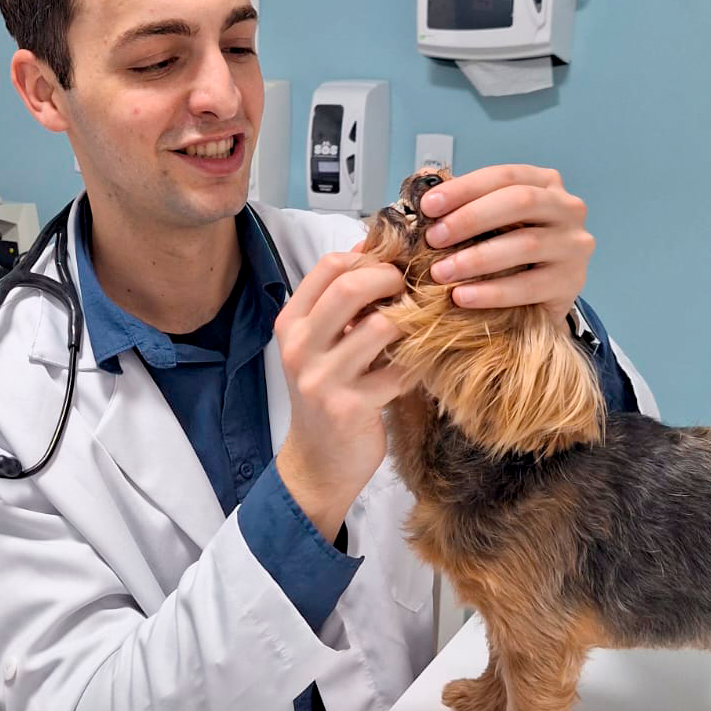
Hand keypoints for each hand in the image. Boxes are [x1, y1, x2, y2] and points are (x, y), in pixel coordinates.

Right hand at [274, 252, 408, 540]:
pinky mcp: (352, 407)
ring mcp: (323, 379)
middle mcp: (300, 348)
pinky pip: (400, 369)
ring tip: (418, 326)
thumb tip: (374, 249)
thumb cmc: (325, 394)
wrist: (318, 461)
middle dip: (392, 280)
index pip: (329, 266)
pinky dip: (417, 362)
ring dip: (410, 321)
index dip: (369, 258)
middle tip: (411, 290)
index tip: (391, 267)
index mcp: (291, 324)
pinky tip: (419, 363)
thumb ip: (340, 304)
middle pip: (351, 287)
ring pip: (381, 326)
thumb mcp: (319, 345)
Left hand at [418, 165, 592, 326]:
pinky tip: (463, 297)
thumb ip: (466, 206)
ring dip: (476, 258)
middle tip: (434, 238)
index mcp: (545, 183)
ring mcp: (574, 245)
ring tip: (441, 272)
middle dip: (470, 219)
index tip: (428, 206)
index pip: (504, 176)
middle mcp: (567, 208)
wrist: (542, 296)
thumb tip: (420, 198)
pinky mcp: (571, 282)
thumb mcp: (493, 221)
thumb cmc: (510, 250)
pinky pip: (529, 286)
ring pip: (525, 245)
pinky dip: (492, 292)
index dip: (464, 189)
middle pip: (520, 202)